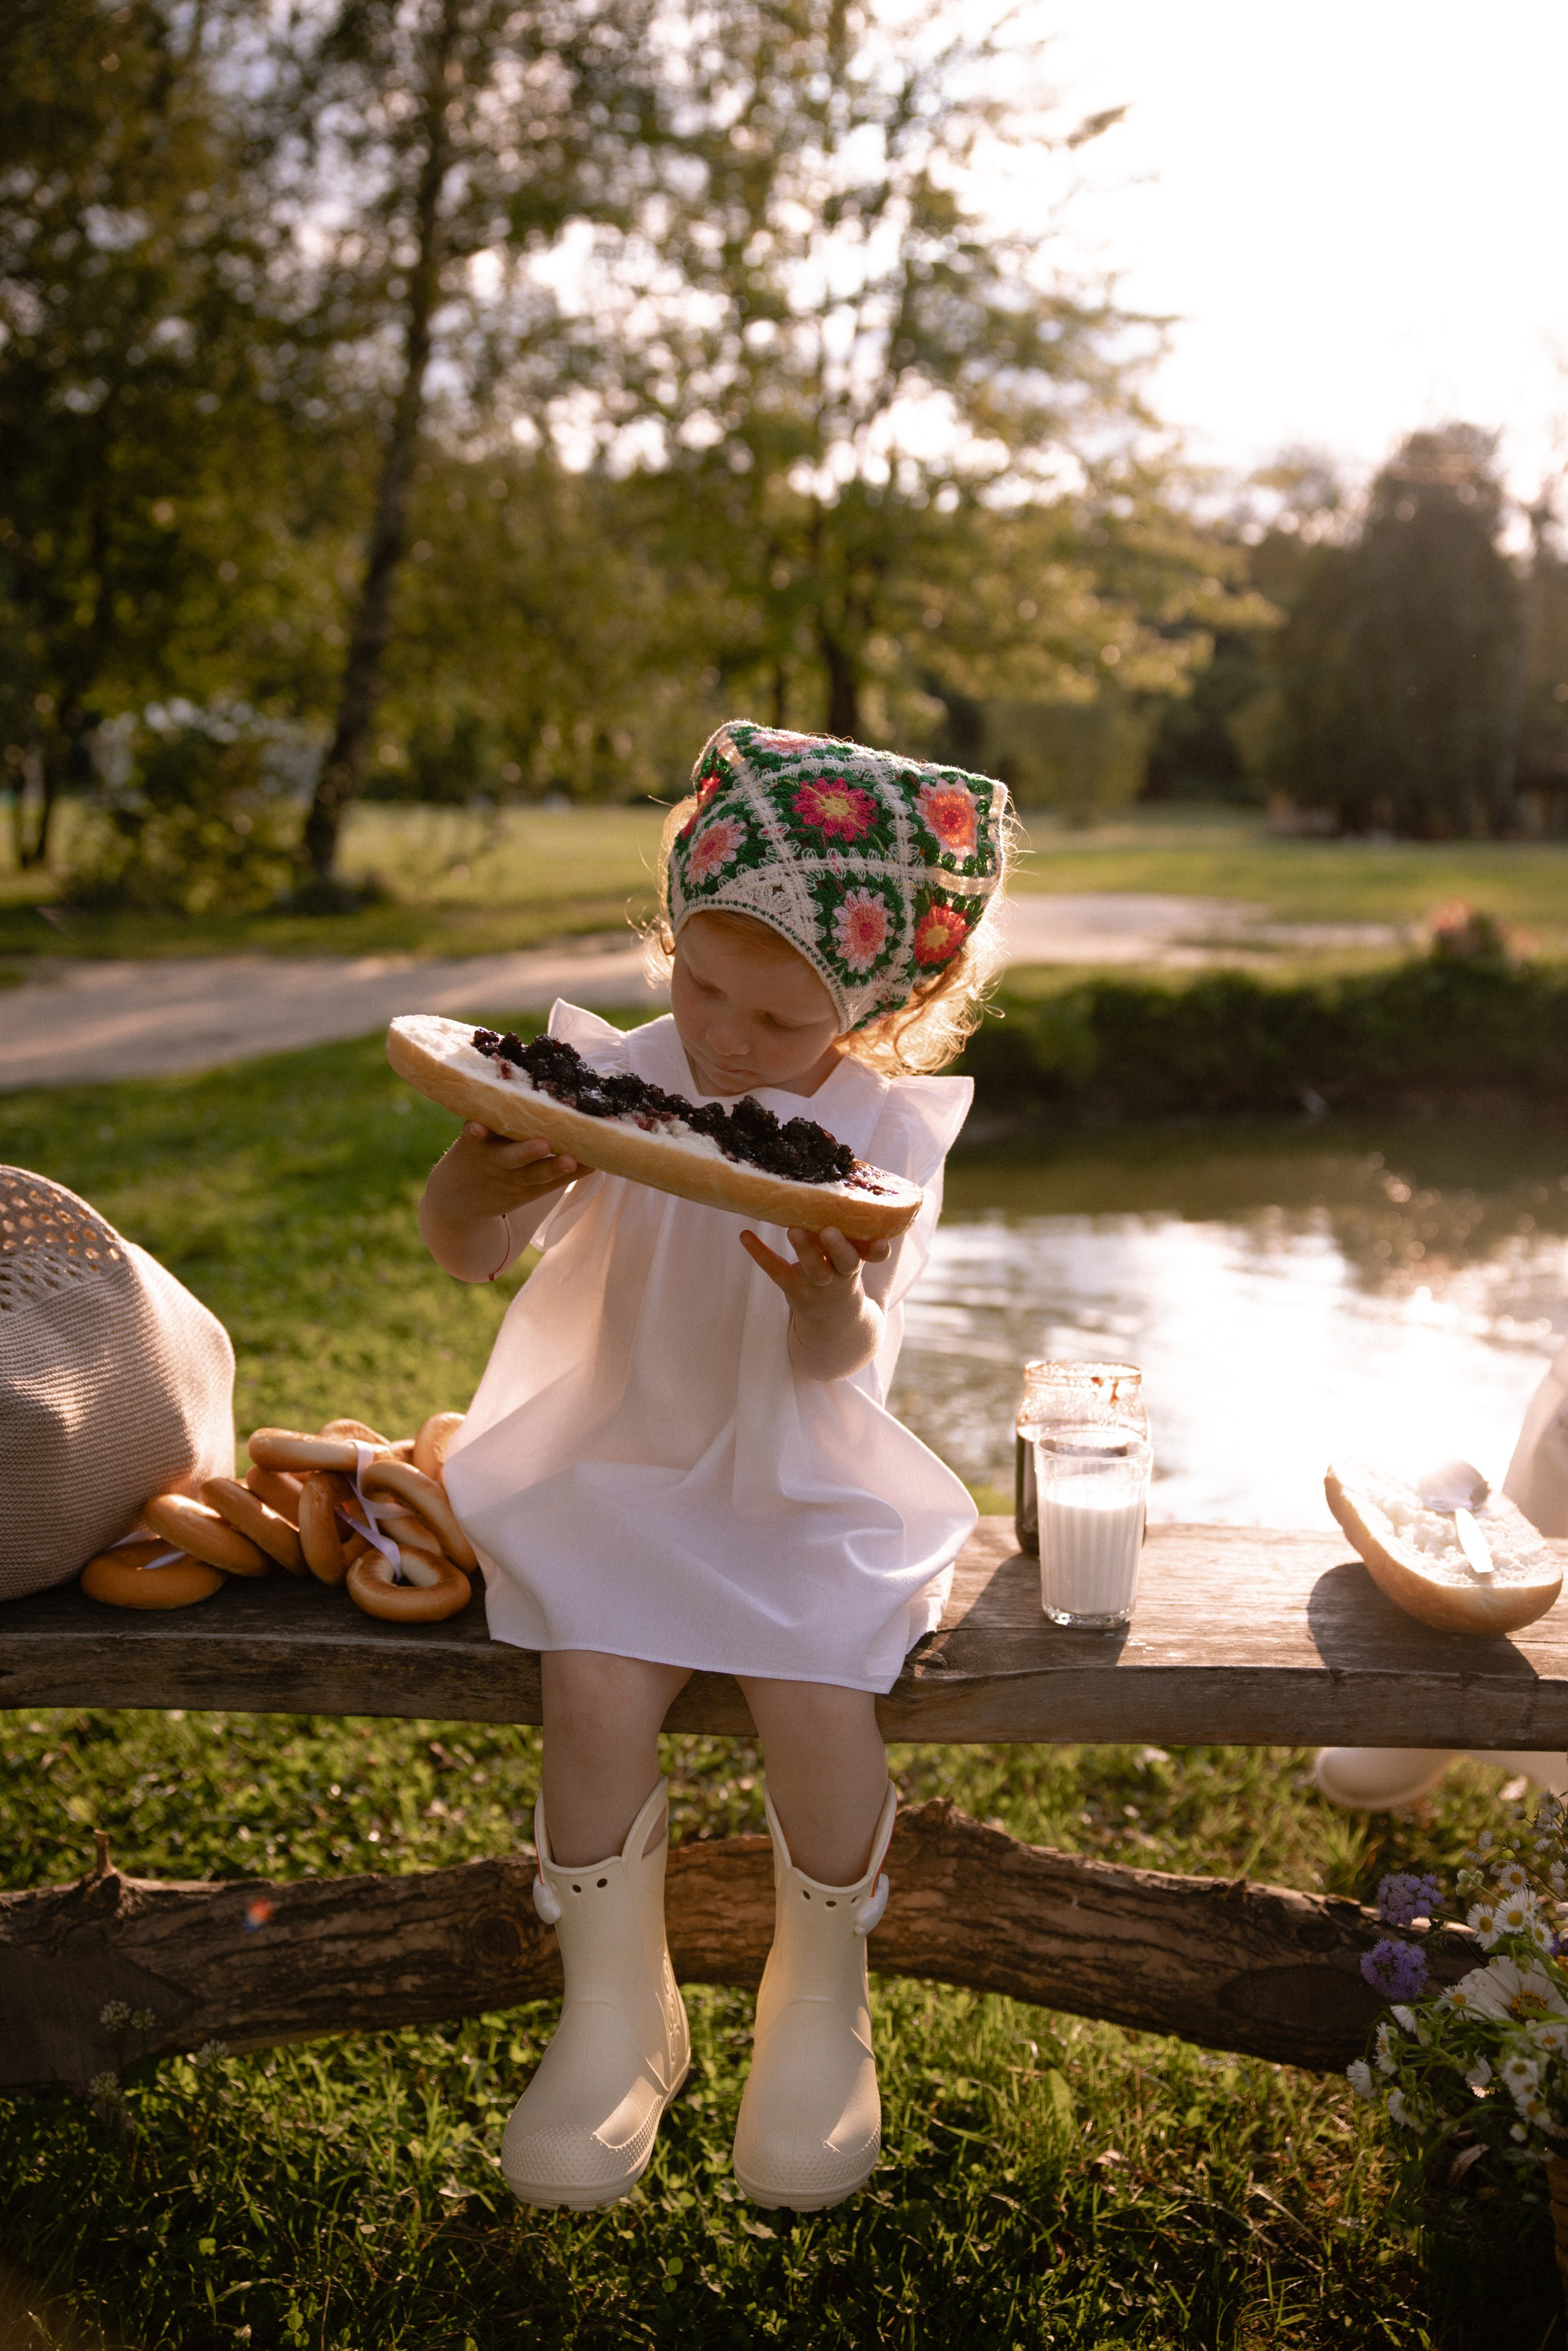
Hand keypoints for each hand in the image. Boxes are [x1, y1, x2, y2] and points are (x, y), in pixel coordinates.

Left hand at [419, 1123, 585, 1281]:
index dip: (576, 1172)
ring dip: (526, 1151)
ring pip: (512, 1156)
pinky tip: (475, 1125)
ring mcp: (491, 1158)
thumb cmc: (501, 1185)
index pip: (557, 1179)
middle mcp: (512, 1173)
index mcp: (529, 1186)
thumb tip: (599, 1156)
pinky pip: (474, 1137)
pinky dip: (475, 1131)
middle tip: (571, 1159)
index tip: (598, 1163)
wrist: (451, 1200)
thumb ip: (560, 1174)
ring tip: (542, 1144)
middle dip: (554, 1167)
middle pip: (536, 1172)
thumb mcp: (529, 1190)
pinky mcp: (470, 1141)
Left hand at [739, 1226, 891, 1377]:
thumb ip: (855, 1240)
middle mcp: (841, 1277)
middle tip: (828, 1230)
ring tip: (793, 1230)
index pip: (874, 1257)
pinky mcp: (794, 1290)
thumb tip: (849, 1200)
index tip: (881, 1242)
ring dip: (805, 1250)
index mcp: (859, 1265)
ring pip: (814, 1269)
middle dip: (838, 1246)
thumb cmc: (844, 1276)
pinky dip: (760, 1253)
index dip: (879, 1251)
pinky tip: (744, 1235)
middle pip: (845, 1262)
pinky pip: (777, 1271)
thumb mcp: (854, 1261)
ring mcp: (818, 1286)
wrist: (836, 1322)